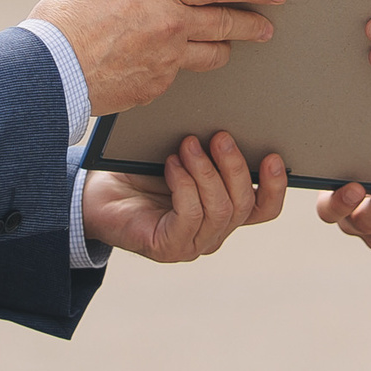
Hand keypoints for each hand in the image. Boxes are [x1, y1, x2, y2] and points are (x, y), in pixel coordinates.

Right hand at [30, 0, 283, 114]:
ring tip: (227, 44)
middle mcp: (171, 25)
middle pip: (227, 23)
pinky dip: (181, 65)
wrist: (45, 72)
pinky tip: (172, 62)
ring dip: (223, 47)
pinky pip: (180, 75)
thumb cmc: (66, 17)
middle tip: (267, 25)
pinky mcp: (157, 89)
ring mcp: (167, 61)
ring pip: (213, 55)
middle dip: (252, 23)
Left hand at [83, 132, 287, 262]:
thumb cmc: (139, 169)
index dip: (275, 186)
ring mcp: (193, 243)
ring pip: (220, 210)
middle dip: (234, 166)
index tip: (273, 155)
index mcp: (223, 210)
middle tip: (219, 136)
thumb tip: (231, 122)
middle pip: (244, 204)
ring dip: (206, 172)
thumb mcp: (182, 154)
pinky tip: (171, 165)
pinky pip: (191, 217)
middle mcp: (213, 232)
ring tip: (188, 145)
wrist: (95, 191)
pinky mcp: (169, 248)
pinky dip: (185, 186)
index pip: (263, 208)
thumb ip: (209, 148)